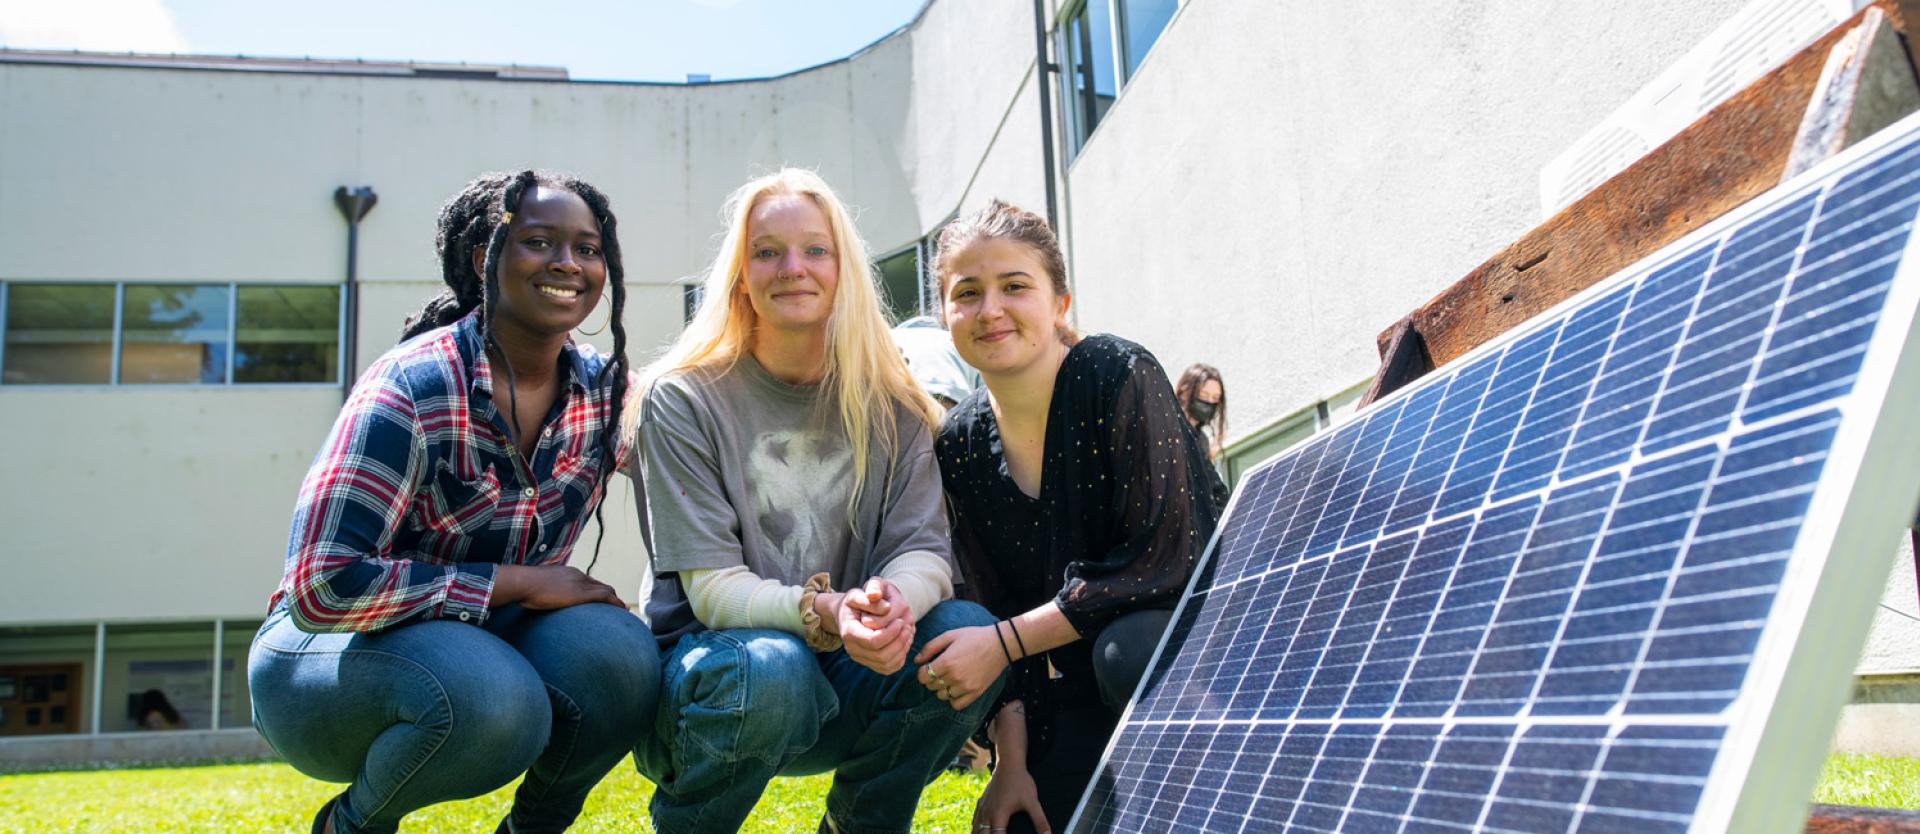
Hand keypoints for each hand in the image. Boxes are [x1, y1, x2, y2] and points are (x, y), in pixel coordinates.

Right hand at [495, 565, 627, 609]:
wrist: (522, 582)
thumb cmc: (522, 587)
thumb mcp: (534, 588)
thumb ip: (539, 592)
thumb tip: (531, 600)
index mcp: (566, 573)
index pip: (588, 580)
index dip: (597, 589)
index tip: (602, 597)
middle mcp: (577, 575)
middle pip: (600, 584)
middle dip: (609, 594)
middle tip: (617, 604)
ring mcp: (580, 584)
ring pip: (606, 590)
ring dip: (616, 600)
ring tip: (624, 610)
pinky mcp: (581, 594)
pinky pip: (606, 597)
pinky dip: (616, 603)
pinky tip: (623, 610)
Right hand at [835, 579, 913, 674]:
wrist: (849, 614)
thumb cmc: (856, 601)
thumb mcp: (861, 590)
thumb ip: (872, 591)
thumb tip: (886, 607)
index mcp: (849, 631)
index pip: (873, 640)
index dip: (891, 632)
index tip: (900, 620)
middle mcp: (852, 649)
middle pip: (881, 655)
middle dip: (899, 641)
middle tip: (907, 625)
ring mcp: (861, 658)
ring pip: (887, 664)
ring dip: (902, 649)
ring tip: (907, 632)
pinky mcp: (871, 663)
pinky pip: (889, 668)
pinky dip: (900, 656)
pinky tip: (904, 641)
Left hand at [914, 623, 1008, 710]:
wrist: (1000, 644)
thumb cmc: (974, 637)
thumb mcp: (950, 635)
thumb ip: (930, 648)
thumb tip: (916, 660)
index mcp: (947, 662)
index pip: (922, 676)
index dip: (922, 671)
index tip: (928, 666)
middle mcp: (954, 677)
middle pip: (930, 686)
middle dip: (931, 678)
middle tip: (940, 670)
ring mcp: (965, 687)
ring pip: (941, 695)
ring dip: (941, 688)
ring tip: (949, 677)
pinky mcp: (975, 693)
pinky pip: (956, 704)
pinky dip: (953, 698)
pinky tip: (956, 688)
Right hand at [973, 762, 1049, 833]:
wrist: (1009, 763)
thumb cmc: (1021, 781)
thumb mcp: (1033, 802)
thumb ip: (1040, 821)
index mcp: (998, 816)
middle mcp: (987, 813)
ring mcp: (982, 807)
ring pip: (975, 829)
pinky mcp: (981, 802)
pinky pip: (974, 820)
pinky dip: (975, 829)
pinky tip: (978, 832)